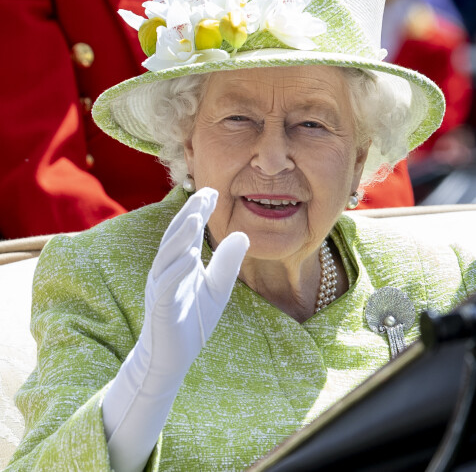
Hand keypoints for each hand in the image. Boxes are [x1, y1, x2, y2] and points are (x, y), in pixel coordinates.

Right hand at [141, 186, 248, 384]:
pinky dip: (177, 269)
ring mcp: (161, 286)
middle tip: (205, 193)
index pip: (190, 231)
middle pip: (177, 235)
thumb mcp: (217, 288)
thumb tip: (243, 234)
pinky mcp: (160, 307)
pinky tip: (190, 256)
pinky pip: (166, 284)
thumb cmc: (193, 320)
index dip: (200, 211)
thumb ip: (227, 263)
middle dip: (190, 213)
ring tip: (197, 216)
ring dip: (181, 235)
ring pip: (168, 255)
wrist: (172, 357)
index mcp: (180, 262)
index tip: (213, 191)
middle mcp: (167, 269)